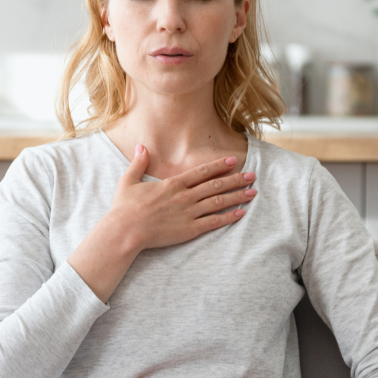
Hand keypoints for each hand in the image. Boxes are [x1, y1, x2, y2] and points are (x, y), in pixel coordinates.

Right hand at [107, 145, 256, 252]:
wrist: (125, 231)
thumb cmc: (124, 208)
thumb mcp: (129, 181)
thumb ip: (138, 163)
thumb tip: (141, 146)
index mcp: (173, 184)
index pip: (202, 172)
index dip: (219, 166)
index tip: (233, 161)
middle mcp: (185, 196)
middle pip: (216, 185)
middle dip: (236, 179)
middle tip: (252, 175)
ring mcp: (189, 213)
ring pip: (219, 202)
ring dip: (237, 196)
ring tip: (252, 192)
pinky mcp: (189, 230)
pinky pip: (214, 222)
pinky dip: (229, 217)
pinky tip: (241, 213)